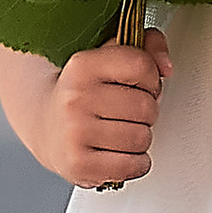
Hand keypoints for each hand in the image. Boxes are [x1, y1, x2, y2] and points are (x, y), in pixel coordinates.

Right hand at [0, 28, 170, 186]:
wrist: (44, 123)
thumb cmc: (84, 92)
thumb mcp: (110, 57)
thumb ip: (147, 46)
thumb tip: (166, 66)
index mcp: (82, 66)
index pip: (141, 66)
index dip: (150, 78)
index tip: (138, 84)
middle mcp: (75, 98)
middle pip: (146, 107)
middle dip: (146, 112)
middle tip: (127, 112)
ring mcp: (75, 133)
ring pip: (142, 138)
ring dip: (139, 138)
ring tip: (119, 131)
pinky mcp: (79, 164)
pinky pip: (133, 166)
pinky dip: (134, 163)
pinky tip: (117, 151)